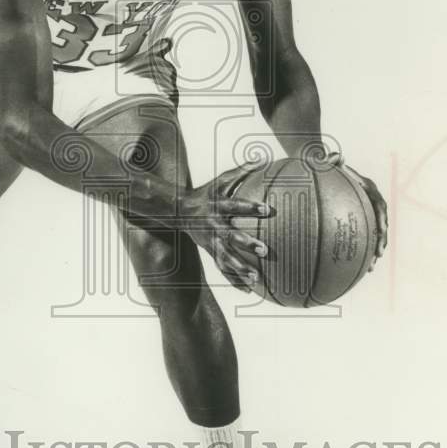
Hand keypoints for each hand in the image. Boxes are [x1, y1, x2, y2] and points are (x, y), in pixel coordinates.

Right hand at [182, 165, 273, 291]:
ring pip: (226, 257)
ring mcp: (211, 241)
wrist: (179, 211)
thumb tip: (263, 158)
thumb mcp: (220, 181)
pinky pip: (222, 268)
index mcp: (218, 206)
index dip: (251, 207)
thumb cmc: (206, 193)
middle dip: (246, 244)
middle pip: (231, 236)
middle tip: (264, 250)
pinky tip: (249, 289)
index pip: (236, 205)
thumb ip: (241, 171)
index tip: (267, 209)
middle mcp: (214, 226)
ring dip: (240, 268)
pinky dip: (234, 279)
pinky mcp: (210, 252)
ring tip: (256, 277)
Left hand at [327, 152, 387, 270]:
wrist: (321, 166)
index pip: (379, 205)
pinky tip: (354, 267)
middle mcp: (369, 201)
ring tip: (370, 268)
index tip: (382, 230)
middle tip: (378, 255)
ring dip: (373, 251)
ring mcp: (363, 211)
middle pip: (380, 223)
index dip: (382, 218)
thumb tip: (338, 157)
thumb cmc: (323, 164)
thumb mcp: (327, 160)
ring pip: (373, 234)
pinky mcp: (355, 219)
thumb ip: (332, 160)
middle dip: (381, 240)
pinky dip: (360, 251)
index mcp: (368, 188)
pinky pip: (361, 237)